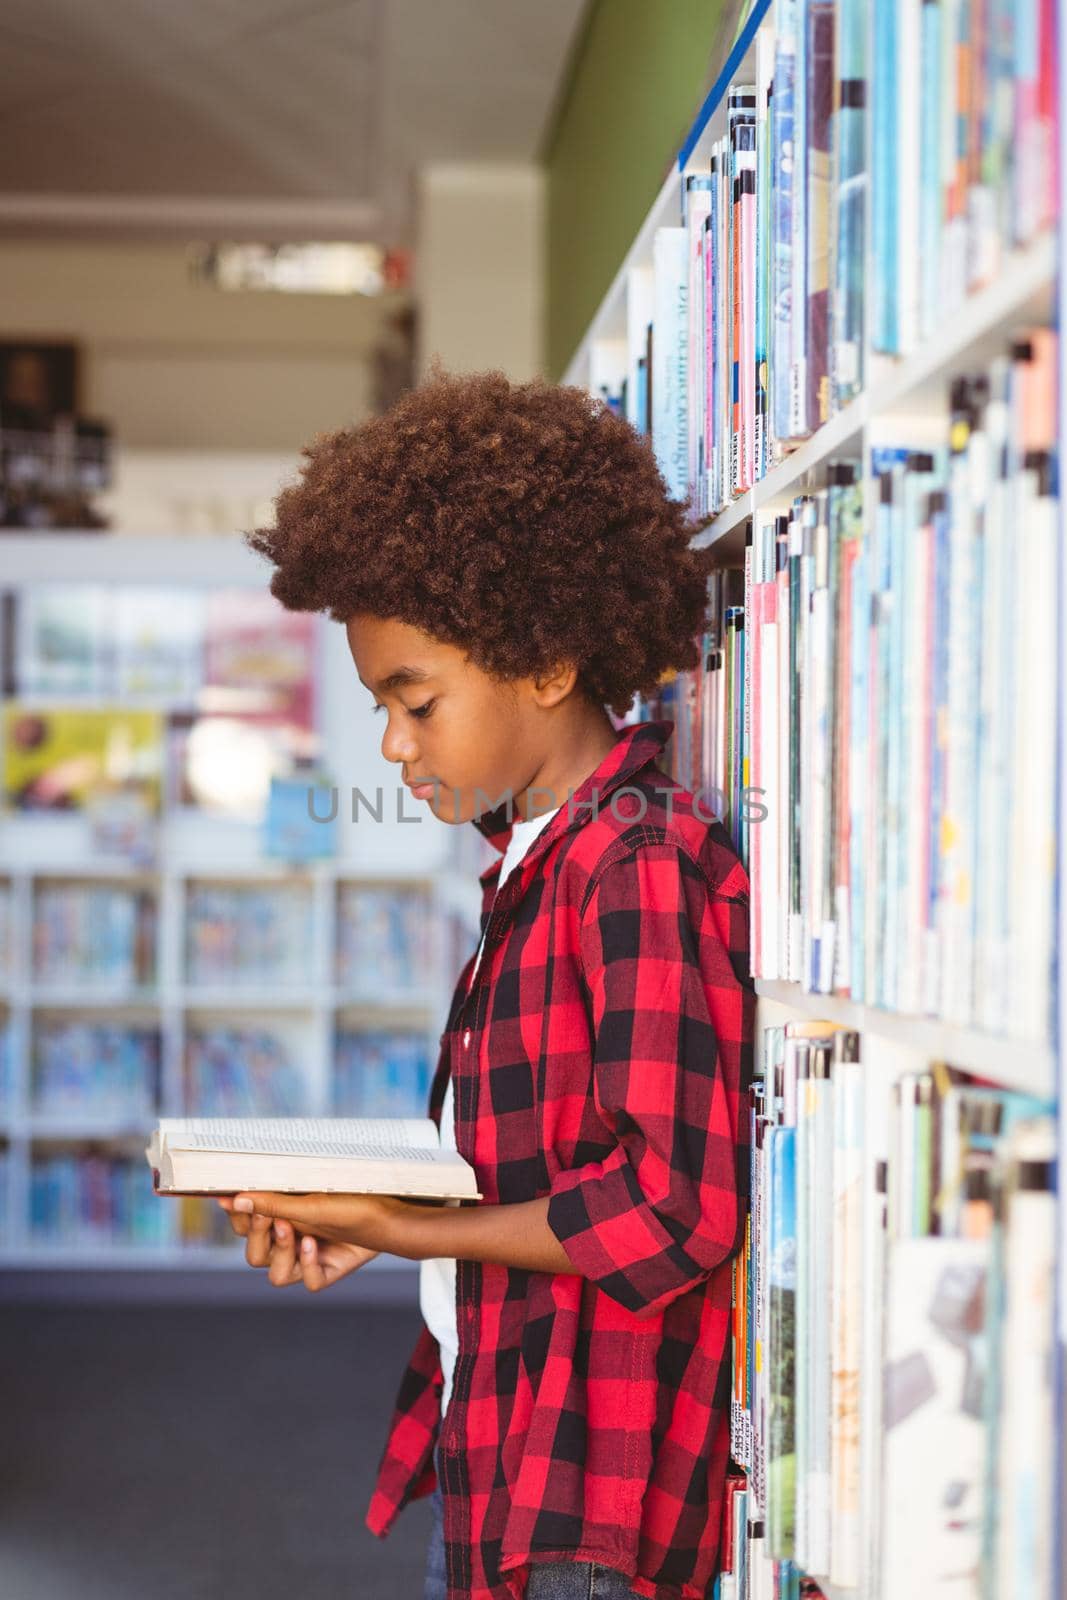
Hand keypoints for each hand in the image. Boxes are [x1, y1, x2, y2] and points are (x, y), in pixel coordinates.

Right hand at [217, 1195, 380, 1291]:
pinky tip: (315, 1244)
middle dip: (258, 1237)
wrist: (388, 1214)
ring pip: (277, 1276)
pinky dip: (310, 1264)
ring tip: (294, 1230)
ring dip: (282, 1253)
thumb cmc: (348, 1198)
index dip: (238, 1220)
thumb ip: (270, 1202)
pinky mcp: (327, 1272)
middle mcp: (290, 1243)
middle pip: (254, 1256)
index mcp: (279, 1221)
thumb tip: (234, 1199)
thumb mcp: (307, 1200)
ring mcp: (308, 1261)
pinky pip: (310, 1282)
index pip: (244, 1228)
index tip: (232, 1201)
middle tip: (267, 1217)